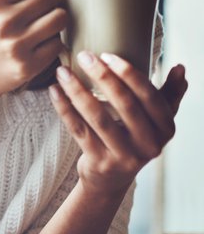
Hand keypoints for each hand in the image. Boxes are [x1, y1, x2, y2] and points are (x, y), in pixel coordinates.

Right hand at [0, 0, 66, 101]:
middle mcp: (4, 20)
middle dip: (50, 0)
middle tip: (38, 10)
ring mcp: (17, 44)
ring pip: (61, 18)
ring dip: (55, 19)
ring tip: (41, 24)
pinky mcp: (28, 65)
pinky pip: (58, 44)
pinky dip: (52, 42)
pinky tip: (37, 44)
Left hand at [50, 51, 187, 196]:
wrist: (111, 178)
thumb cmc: (134, 139)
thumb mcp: (156, 120)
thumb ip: (169, 94)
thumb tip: (180, 68)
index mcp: (165, 128)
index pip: (149, 96)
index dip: (129, 74)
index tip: (107, 55)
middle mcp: (149, 144)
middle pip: (125, 105)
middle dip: (103, 77)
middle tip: (84, 56)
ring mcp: (124, 156)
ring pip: (98, 118)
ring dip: (77, 91)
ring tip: (62, 71)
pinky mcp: (99, 162)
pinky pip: (78, 130)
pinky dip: (64, 108)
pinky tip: (54, 90)